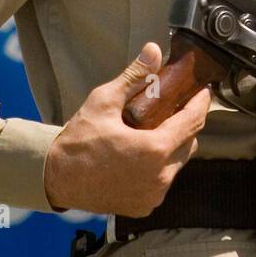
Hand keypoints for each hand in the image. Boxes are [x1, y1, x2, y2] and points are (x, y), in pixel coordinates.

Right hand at [43, 42, 211, 215]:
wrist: (53, 178)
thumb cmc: (78, 140)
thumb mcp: (105, 101)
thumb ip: (134, 76)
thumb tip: (153, 50)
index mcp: (155, 150)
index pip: (193, 122)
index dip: (201, 104)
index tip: (202, 91)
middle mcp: (160, 177)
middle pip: (188, 143)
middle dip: (184, 124)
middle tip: (172, 109)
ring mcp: (153, 195)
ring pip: (177, 164)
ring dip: (172, 147)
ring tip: (154, 131)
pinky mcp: (144, 206)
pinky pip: (163, 181)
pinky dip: (159, 167)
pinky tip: (143, 155)